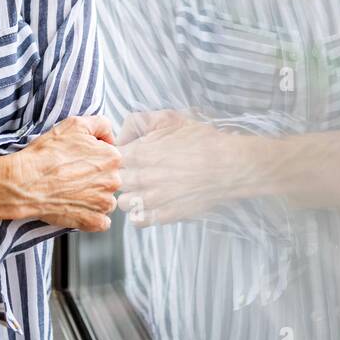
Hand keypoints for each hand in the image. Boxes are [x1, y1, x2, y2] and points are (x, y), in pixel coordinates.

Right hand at [8, 115, 120, 231]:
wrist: (25, 182)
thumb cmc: (46, 154)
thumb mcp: (74, 125)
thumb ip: (100, 124)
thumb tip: (109, 137)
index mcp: (112, 157)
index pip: (112, 158)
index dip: (95, 158)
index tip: (80, 161)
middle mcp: (113, 180)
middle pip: (110, 179)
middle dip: (95, 178)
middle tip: (73, 176)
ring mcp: (104, 203)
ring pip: (106, 200)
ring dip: (94, 198)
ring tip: (72, 192)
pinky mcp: (93, 222)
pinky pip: (102, 222)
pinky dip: (91, 217)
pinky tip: (76, 208)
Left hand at [116, 110, 255, 226]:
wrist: (229, 166)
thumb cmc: (202, 140)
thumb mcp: (170, 119)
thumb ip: (139, 122)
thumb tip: (122, 135)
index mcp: (140, 153)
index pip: (110, 158)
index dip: (115, 156)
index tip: (125, 156)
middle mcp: (142, 177)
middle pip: (115, 181)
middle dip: (123, 175)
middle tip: (135, 171)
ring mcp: (153, 199)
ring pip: (122, 202)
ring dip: (129, 195)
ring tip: (142, 189)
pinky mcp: (164, 215)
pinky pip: (138, 220)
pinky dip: (140, 213)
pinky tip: (150, 204)